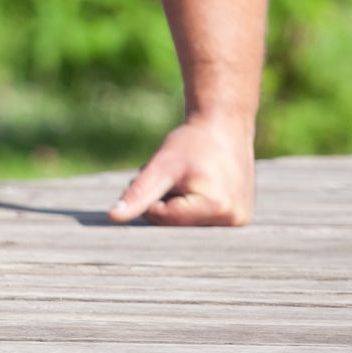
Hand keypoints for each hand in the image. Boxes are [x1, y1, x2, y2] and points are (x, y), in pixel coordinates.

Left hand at [110, 115, 254, 225]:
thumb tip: (113, 218)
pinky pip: (199, 220)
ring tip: (188, 179)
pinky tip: (198, 184)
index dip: (152, 196)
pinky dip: (190, 204)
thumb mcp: (161, 167)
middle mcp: (233, 221)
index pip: (161, 219)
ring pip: (184, 223)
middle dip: (165, 202)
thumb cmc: (192, 143)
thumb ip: (138, 194)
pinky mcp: (238, 218)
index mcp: (217, 209)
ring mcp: (238, 222)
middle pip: (174, 225)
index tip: (167, 175)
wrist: (224, 127)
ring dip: (176, 203)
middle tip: (177, 177)